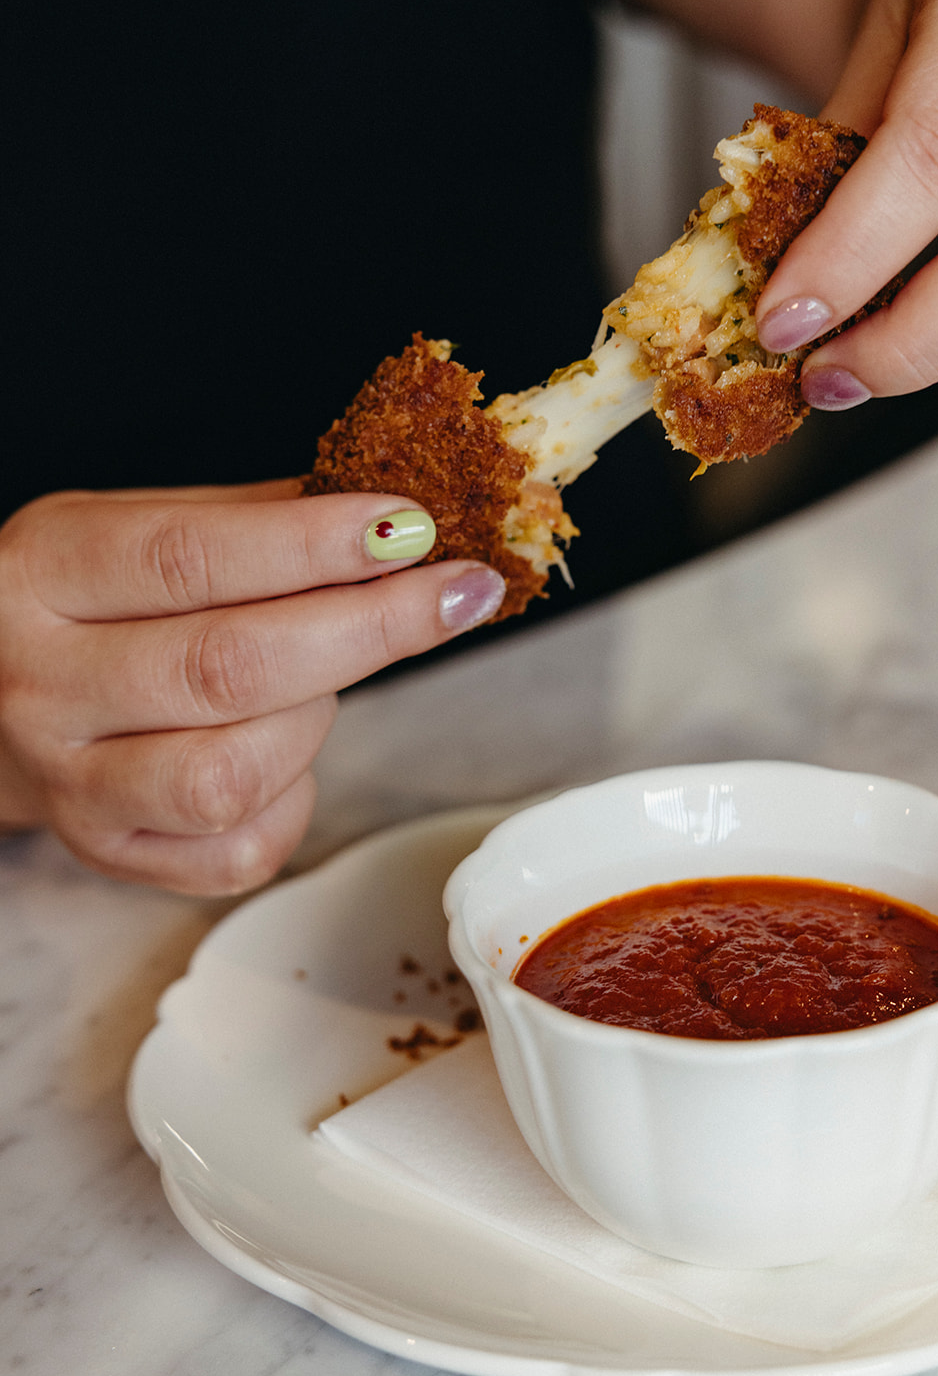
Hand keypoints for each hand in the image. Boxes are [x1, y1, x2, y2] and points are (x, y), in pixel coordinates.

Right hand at [0, 482, 504, 893]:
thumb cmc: (84, 605)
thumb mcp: (131, 529)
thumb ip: (251, 521)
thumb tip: (395, 518)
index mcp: (44, 576)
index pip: (191, 558)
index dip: (314, 545)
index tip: (412, 527)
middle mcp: (45, 687)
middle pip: (228, 668)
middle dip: (369, 628)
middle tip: (456, 593)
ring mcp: (75, 787)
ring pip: (236, 772)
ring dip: (315, 720)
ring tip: (318, 680)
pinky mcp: (114, 856)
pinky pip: (245, 848)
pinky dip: (294, 798)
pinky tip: (282, 754)